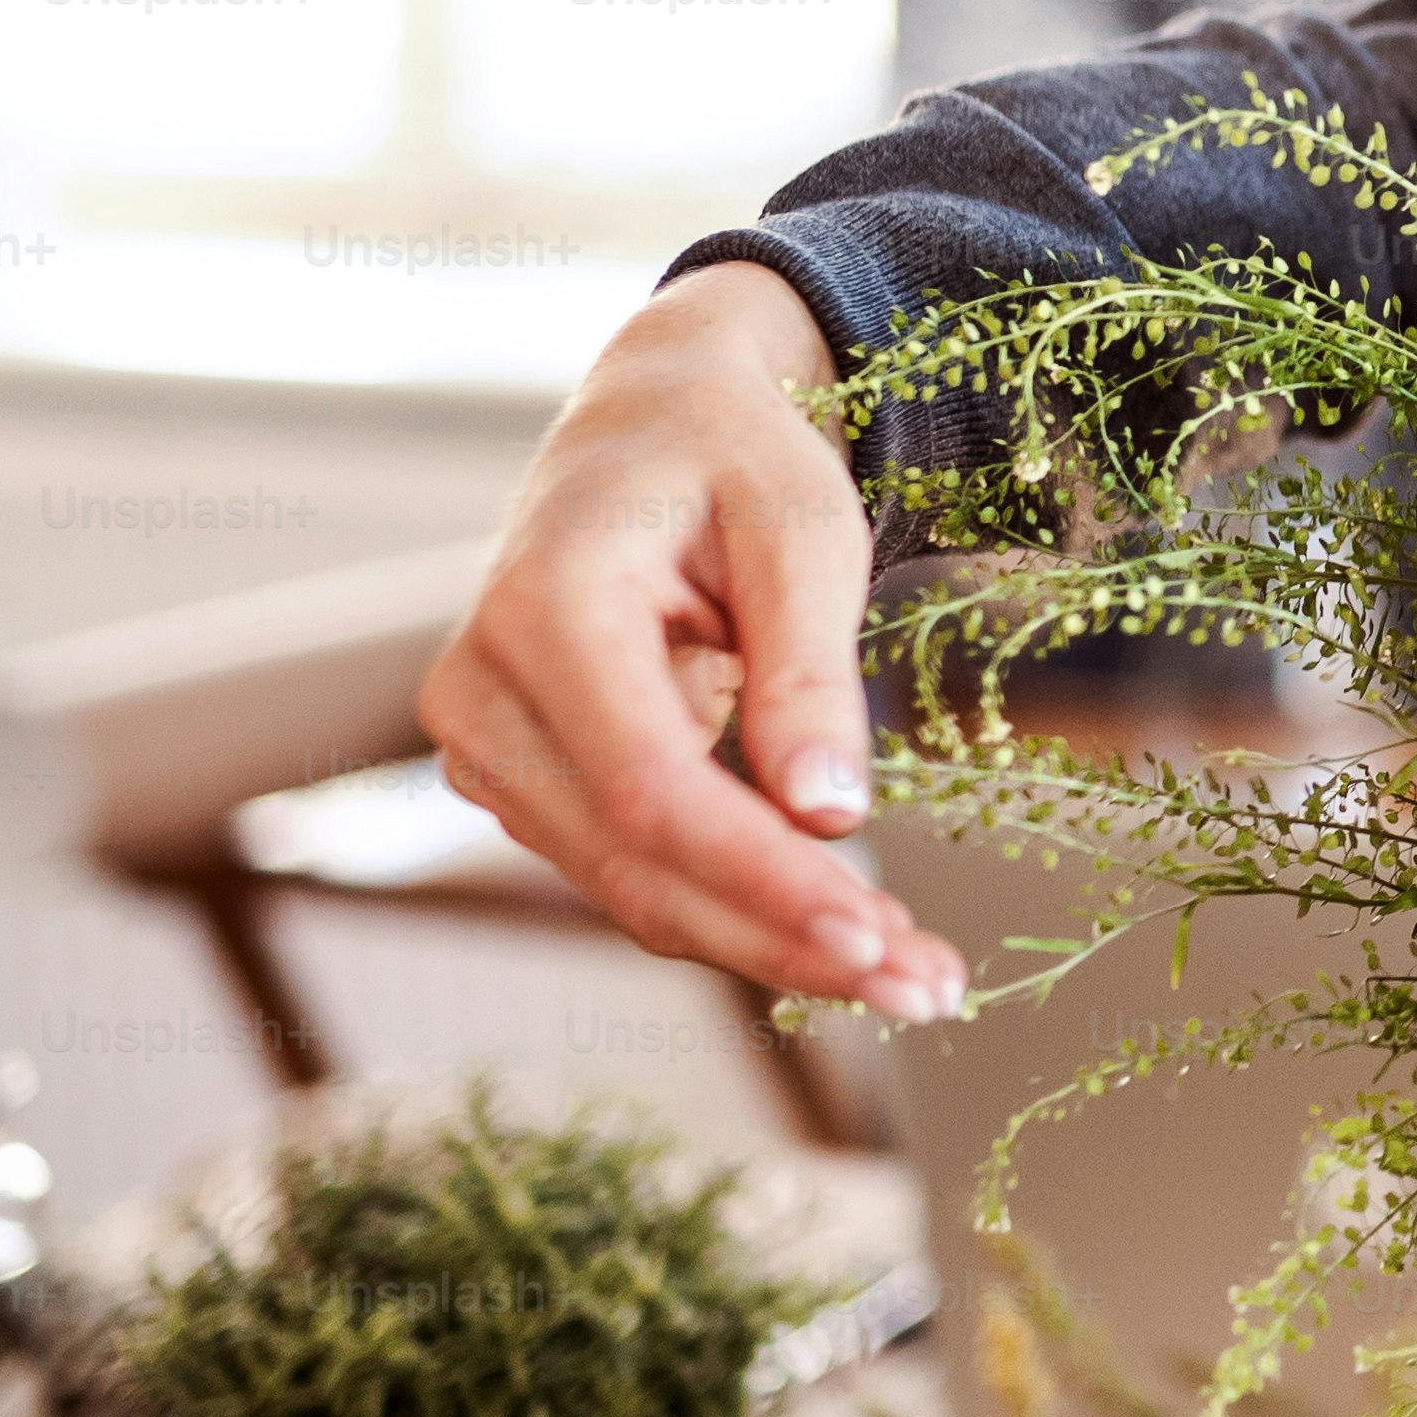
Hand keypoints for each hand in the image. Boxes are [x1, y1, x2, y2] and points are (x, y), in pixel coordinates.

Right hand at [418, 261, 968, 1019]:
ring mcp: (492, 748)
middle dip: (785, 939)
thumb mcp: (801, 526)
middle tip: (930, 989)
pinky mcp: (530, 784)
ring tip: (919, 977)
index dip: (760, 878)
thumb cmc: (732, 460)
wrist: (648, 427)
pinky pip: (638, 870)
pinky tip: (851, 936)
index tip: (873, 937)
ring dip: (774, 945)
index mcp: (545, 608)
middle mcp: (485, 692)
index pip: (651, 790)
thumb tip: (833, 814)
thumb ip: (809, 665)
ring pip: (636, 890)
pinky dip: (743, 910)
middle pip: (638, 865)